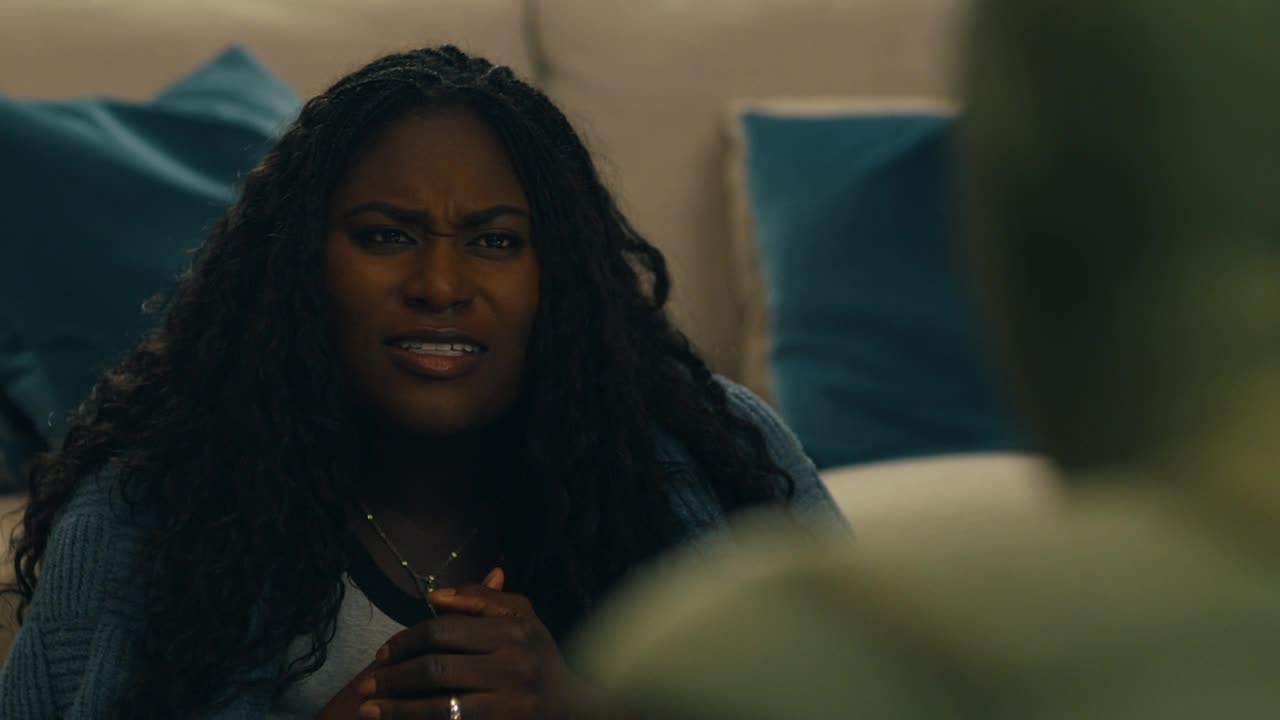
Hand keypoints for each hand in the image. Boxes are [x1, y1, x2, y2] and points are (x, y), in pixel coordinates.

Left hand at [356, 568, 587, 718]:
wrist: (577, 710)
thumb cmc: (539, 659)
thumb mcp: (522, 620)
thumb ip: (482, 601)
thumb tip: (433, 596)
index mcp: (515, 632)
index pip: (444, 630)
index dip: (406, 640)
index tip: (383, 653)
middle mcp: (515, 666)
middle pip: (436, 668)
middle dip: (394, 678)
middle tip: (367, 686)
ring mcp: (512, 704)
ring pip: (440, 707)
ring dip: (398, 709)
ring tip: (369, 711)